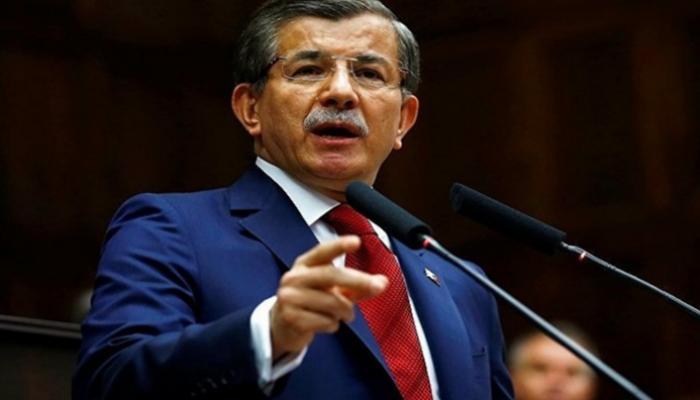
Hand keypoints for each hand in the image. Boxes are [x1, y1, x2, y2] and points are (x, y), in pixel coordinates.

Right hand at [270, 235, 387, 358]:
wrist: (281, 326)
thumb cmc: (311, 303)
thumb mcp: (330, 290)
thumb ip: (355, 286)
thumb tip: (383, 282)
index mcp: (304, 264)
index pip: (323, 251)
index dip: (339, 246)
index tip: (356, 241)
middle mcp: (294, 277)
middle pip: (331, 275)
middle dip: (358, 280)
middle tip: (379, 286)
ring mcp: (290, 297)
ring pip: (332, 303)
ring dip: (346, 312)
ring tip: (344, 315)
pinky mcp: (291, 317)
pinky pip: (326, 321)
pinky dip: (333, 325)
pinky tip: (326, 324)